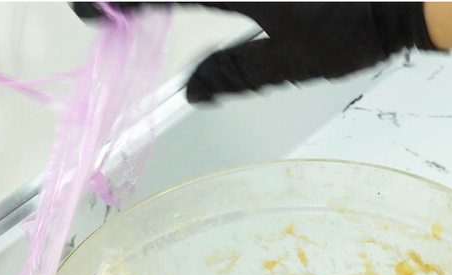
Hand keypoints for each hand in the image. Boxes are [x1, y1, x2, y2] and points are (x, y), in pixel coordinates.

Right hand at [73, 3, 437, 103]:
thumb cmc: (361, 22)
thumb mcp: (290, 62)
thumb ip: (235, 72)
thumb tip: (194, 89)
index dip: (117, 2)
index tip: (90, 10)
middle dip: (141, 1)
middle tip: (116, 10)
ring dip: (178, 2)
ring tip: (154, 12)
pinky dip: (211, 3)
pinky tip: (218, 13)